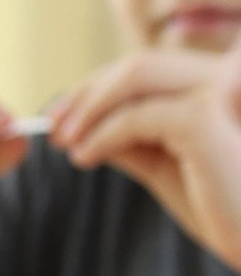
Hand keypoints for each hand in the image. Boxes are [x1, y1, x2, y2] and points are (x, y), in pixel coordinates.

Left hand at [47, 41, 240, 266]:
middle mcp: (223, 76)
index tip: (61, 113)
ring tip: (64, 141)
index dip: (98, 85)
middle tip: (53, 126)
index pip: (148, 67)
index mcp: (218, 83)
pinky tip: (83, 156)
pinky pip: (136, 116)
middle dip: (87, 92)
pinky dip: (101, 134)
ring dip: (89, 107)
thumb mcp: (165, 164)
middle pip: (139, 65)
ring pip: (135, 77)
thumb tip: (77, 122)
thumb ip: (131, 138)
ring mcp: (218, 90)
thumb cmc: (223, 210)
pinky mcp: (205, 116)